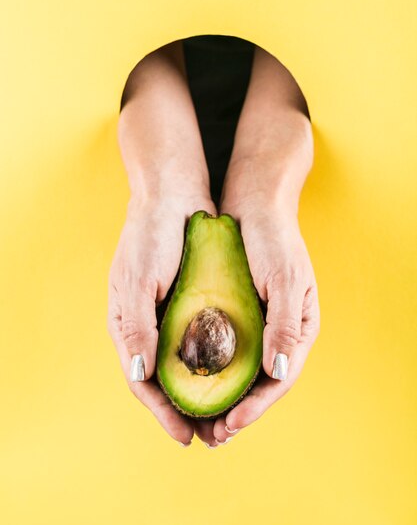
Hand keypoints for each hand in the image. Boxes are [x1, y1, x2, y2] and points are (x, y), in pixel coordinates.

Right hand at [107, 194, 215, 445]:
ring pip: (183, 366)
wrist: (173, 192)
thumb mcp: (141, 279)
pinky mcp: (187, 301)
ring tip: (226, 416)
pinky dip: (212, 365)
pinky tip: (231, 376)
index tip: (187, 437)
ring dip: (202, 393)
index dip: (163, 412)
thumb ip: (138, 326)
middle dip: (186, 412)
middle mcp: (145, 324)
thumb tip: (143, 375)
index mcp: (126, 323)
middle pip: (164, 381)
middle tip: (213, 436)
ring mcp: (167, 313)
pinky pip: (198, 343)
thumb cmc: (152, 233)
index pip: (143, 381)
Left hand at [211, 203, 319, 440]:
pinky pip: (227, 351)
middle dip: (237, 412)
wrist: (254, 202)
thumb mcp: (282, 278)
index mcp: (300, 327)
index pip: (280, 379)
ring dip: (223, 398)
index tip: (230, 426)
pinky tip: (193, 382)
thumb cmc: (272, 237)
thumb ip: (283, 324)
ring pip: (242, 372)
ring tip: (200, 422)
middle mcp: (281, 331)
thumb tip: (278, 372)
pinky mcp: (240, 313)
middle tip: (211, 436)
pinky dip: (213, 371)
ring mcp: (260, 323)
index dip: (256, 406)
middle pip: (261, 383)